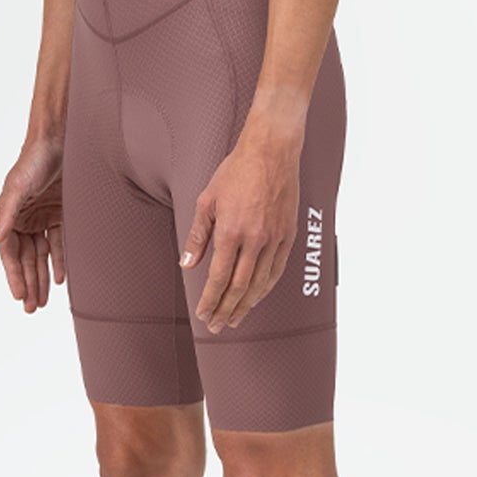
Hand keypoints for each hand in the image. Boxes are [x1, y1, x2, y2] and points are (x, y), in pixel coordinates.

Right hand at [0, 131, 66, 312]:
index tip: (20, 296)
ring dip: (42, 277)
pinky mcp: (60, 213)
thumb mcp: (18, 187)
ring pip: (41, 255)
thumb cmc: (34, 161)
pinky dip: (59, 260)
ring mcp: (42, 218)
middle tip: (32, 308)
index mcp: (10, 215)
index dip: (14, 275)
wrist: (60, 141)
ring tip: (44, 301)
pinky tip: (60, 279)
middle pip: (25, 258)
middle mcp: (24, 219)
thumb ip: (6, 213)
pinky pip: (59, 243)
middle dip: (28, 283)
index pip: (10, 253)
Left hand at [180, 129, 300, 333]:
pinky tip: (257, 297)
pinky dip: (266, 288)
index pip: (218, 277)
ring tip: (236, 319)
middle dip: (227, 310)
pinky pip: (277, 269)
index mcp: (231, 230)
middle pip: (239, 287)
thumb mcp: (207, 199)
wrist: (271, 151)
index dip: (210, 300)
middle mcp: (255, 238)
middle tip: (218, 326)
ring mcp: (275, 238)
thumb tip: (188, 263)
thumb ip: (198, 235)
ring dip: (247, 305)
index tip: (204, 314)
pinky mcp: (288, 234)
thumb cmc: (237, 171)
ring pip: (261, 283)